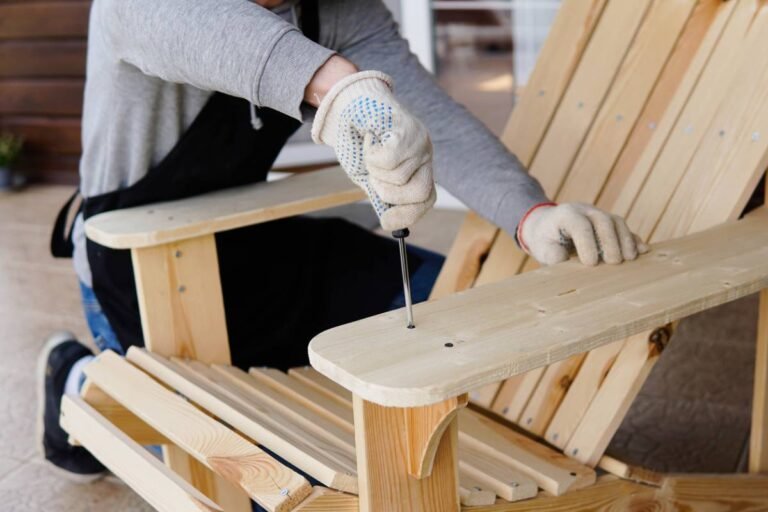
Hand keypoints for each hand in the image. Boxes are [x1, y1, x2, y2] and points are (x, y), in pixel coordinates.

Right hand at [311, 70, 435, 230]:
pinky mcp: (407, 127)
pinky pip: (389, 159)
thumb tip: (391, 222)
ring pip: (399, 177)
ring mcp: (419, 140)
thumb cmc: (359, 141)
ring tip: (370, 150)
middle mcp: (425, 154)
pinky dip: (372, 154)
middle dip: (389, 193)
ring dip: (374, 169)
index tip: (387, 222)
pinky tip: (371, 138)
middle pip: (421, 193)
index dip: (408, 214)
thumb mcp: (368, 175)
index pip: (426, 199)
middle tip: (373, 177)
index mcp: (418, 168)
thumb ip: (381, 196)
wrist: (348, 106)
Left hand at [517, 202, 648, 265]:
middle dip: (611, 241)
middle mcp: (585, 211)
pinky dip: (633, 240)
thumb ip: (552, 254)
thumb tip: (566, 261)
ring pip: (617, 222)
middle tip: (613, 263)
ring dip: (626, 240)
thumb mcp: (541, 247)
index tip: (590, 263)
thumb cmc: (544, 239)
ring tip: (630, 259)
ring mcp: (599, 215)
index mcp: (566, 214)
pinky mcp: (609, 223)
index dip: (587, 243)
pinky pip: (624, 228)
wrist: (546, 225)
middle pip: (603, 220)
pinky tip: (642, 251)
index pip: (580, 225)